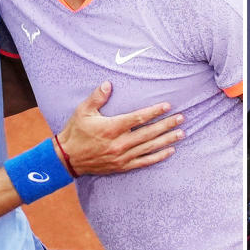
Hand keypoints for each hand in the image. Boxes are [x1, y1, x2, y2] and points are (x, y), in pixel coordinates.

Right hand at [57, 82, 183, 174]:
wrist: (67, 159)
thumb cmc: (76, 132)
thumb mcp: (83, 111)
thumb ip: (97, 97)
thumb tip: (109, 83)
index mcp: (111, 128)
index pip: (138, 118)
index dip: (154, 112)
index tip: (167, 106)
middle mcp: (119, 143)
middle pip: (149, 133)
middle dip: (167, 125)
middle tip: (181, 118)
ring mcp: (122, 156)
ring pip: (149, 147)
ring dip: (167, 140)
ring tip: (181, 133)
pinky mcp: (122, 166)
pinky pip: (144, 162)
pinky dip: (158, 157)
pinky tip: (170, 151)